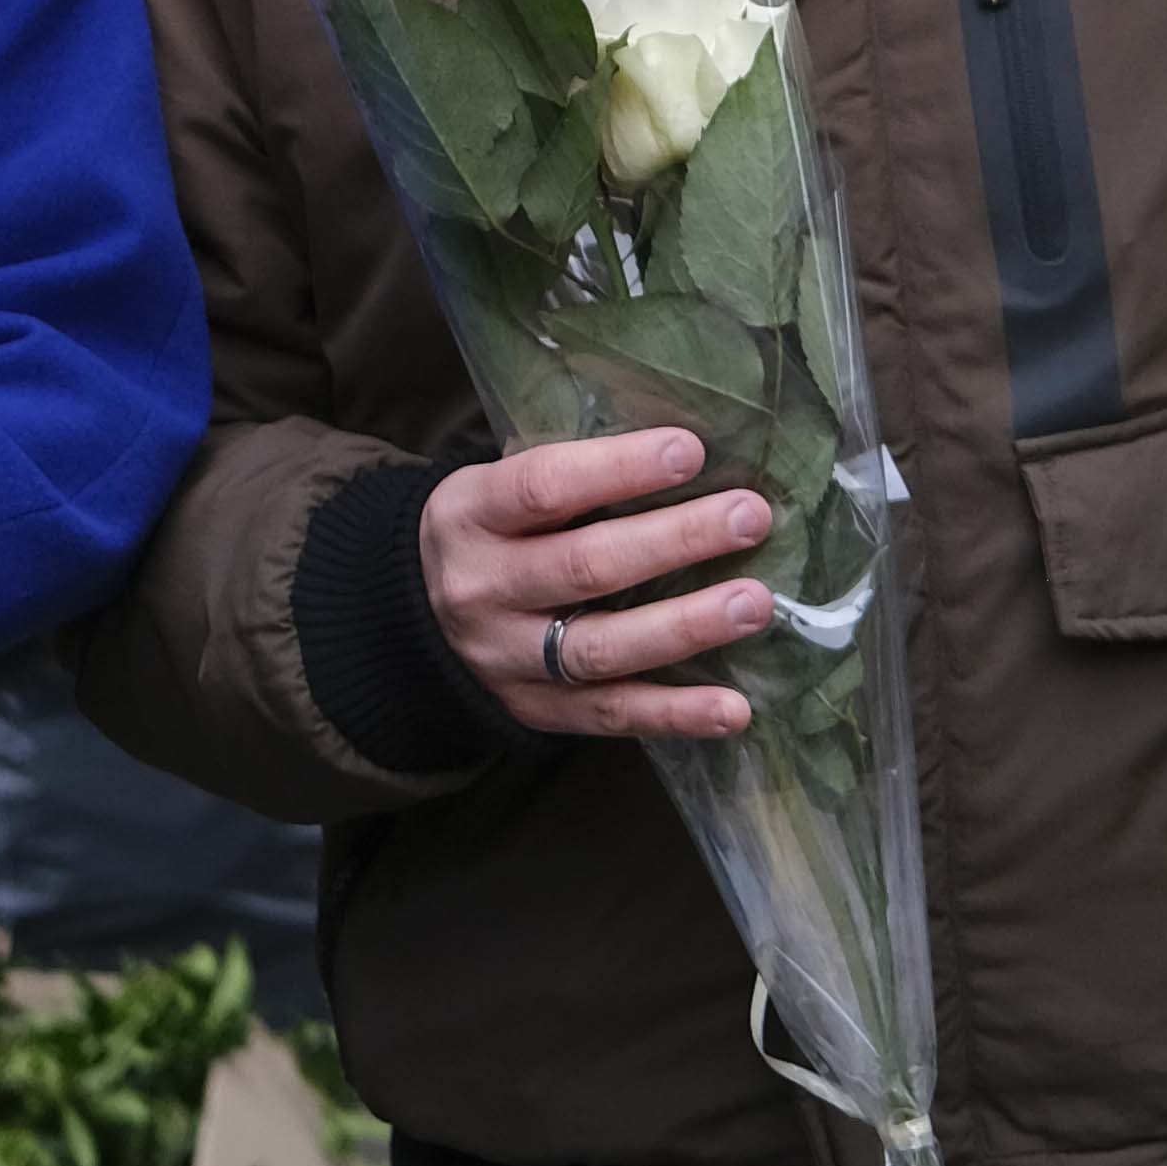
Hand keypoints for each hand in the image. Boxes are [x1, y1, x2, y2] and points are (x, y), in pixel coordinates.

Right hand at [417, 423, 771, 739]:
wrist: (411, 622)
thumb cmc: (489, 533)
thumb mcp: (497, 488)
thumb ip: (573, 478)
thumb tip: (690, 454)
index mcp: (472, 515)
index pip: (544, 487)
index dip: (618, 469)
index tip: (690, 451)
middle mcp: (484, 588)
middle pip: (585, 566)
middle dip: (676, 540)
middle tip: (750, 517)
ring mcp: (509, 659)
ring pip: (602, 647)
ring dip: (687, 626)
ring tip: (755, 604)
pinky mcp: (538, 712)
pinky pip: (612, 714)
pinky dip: (676, 714)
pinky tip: (734, 709)